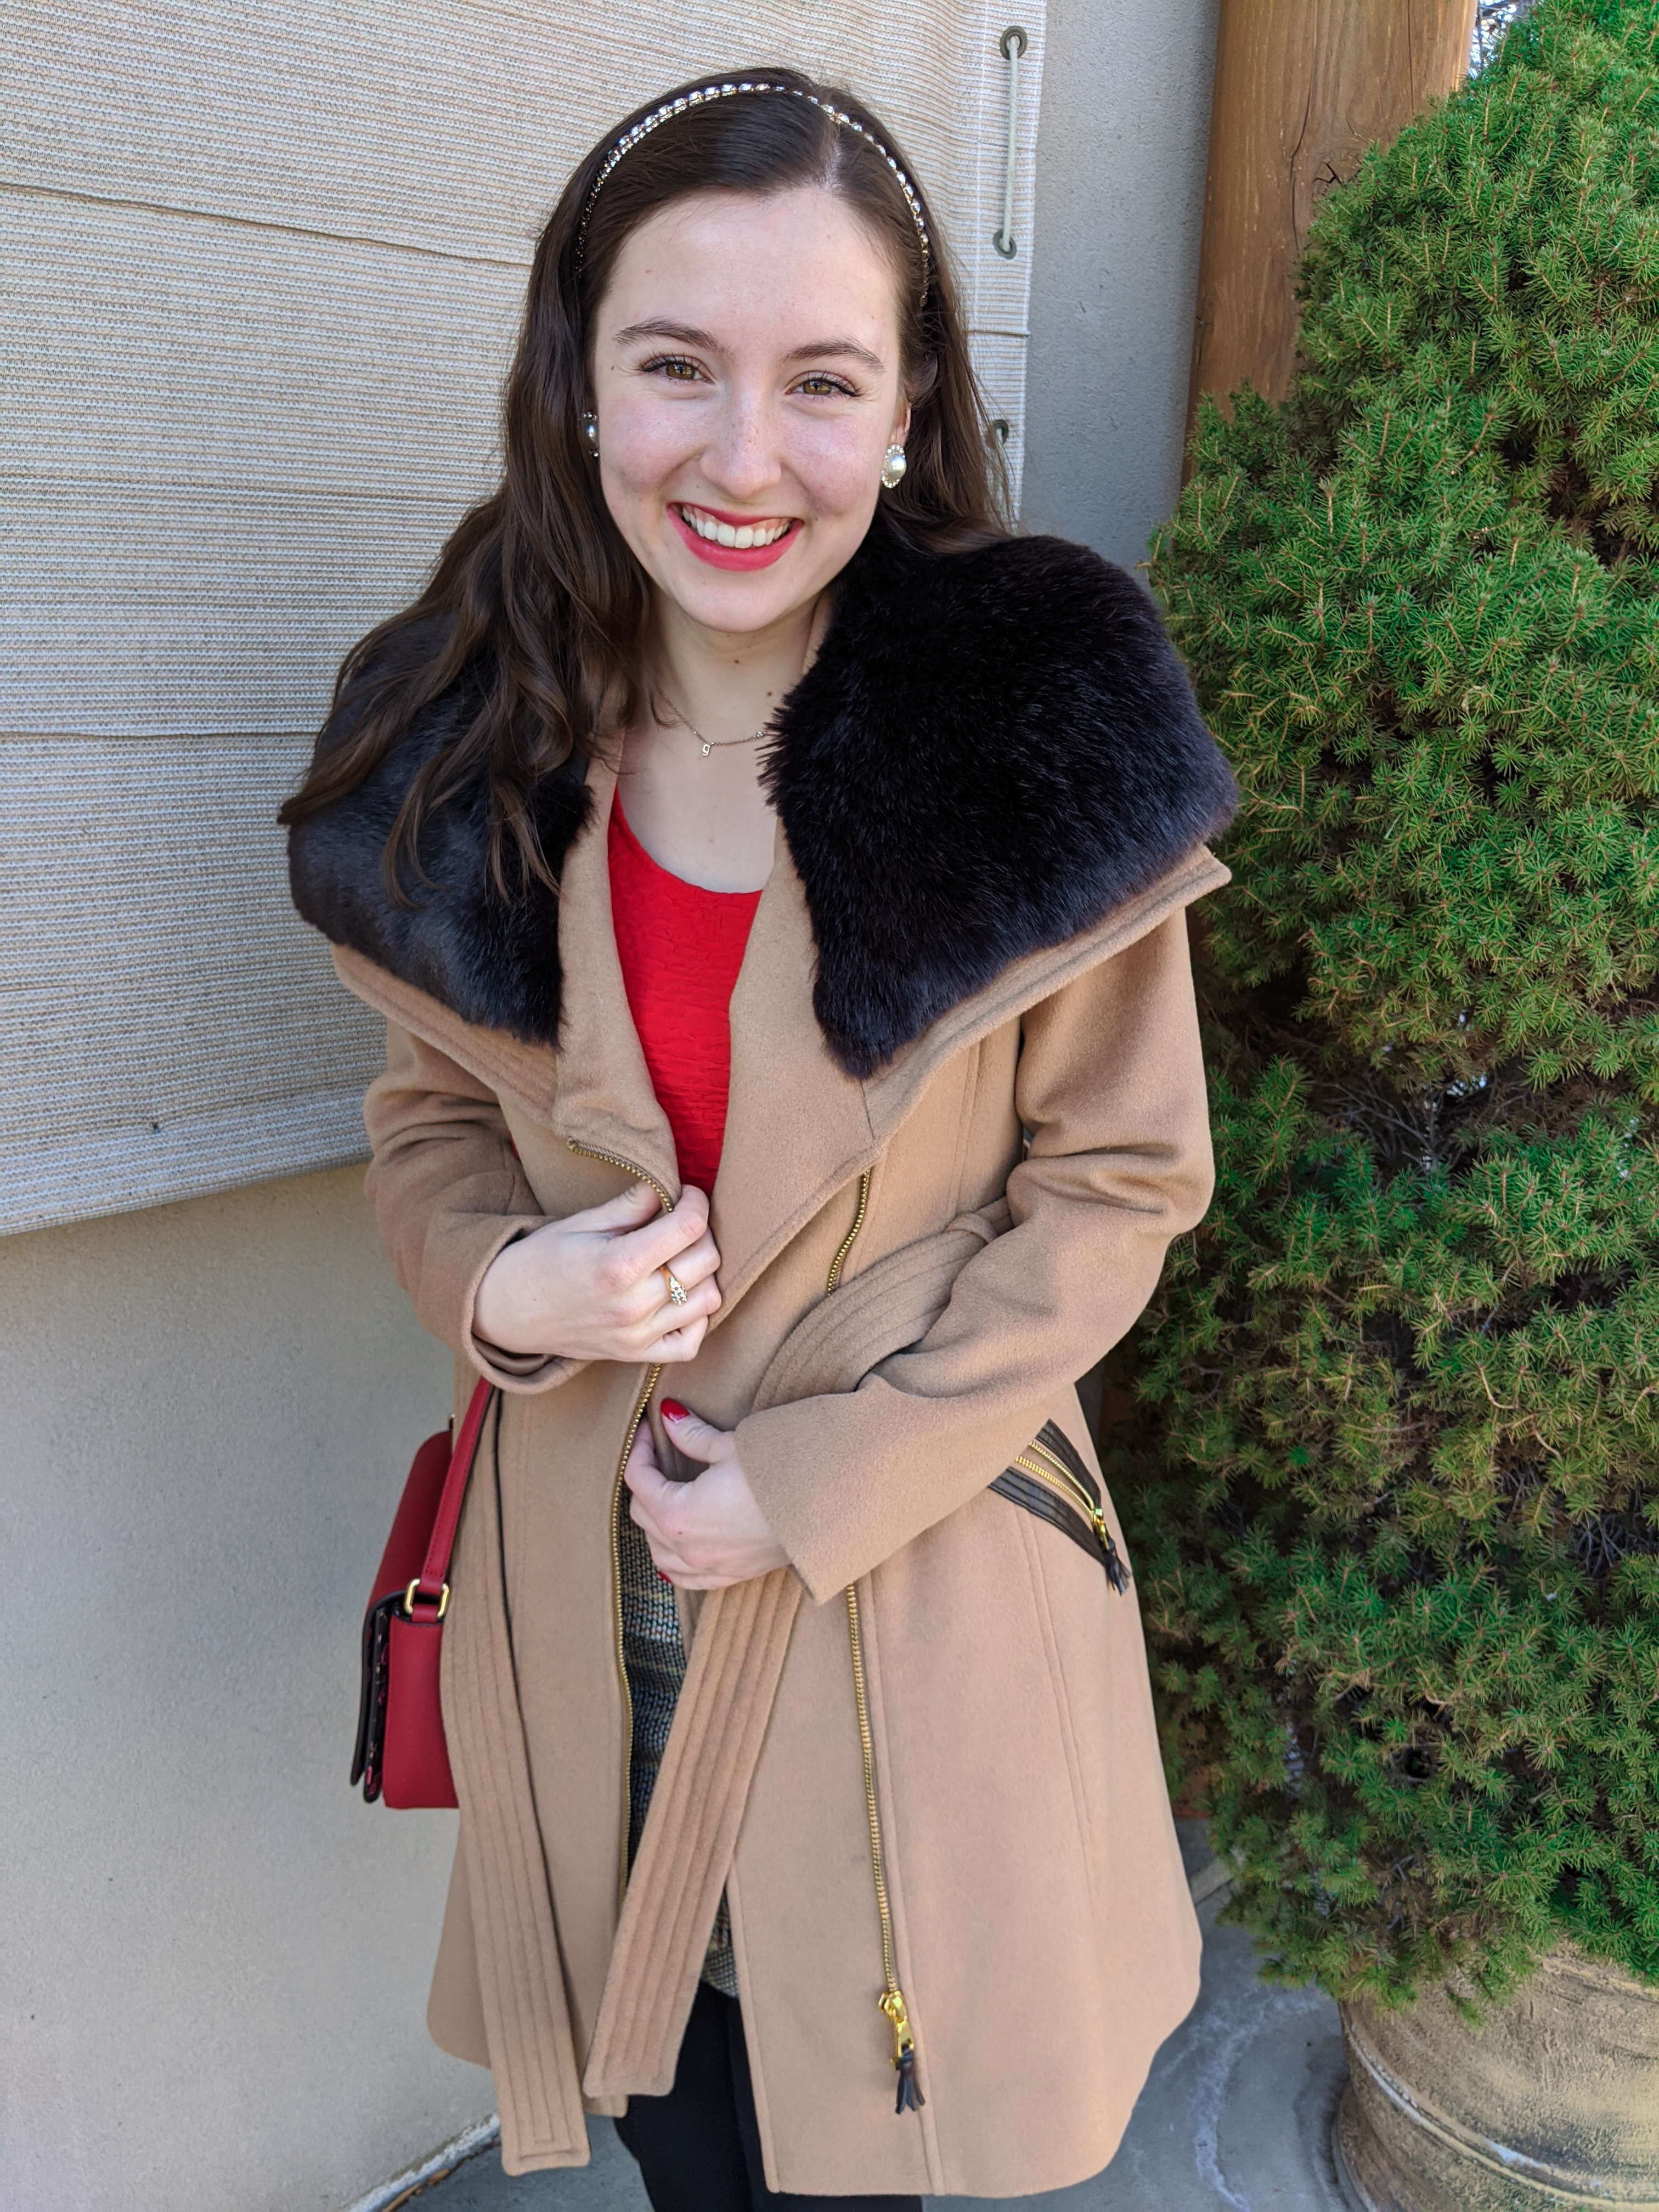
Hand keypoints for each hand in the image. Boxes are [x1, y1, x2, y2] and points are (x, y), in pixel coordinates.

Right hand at [472, 1181, 719, 1364]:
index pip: (689, 1226)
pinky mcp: (636, 1355)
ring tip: (679, 1258)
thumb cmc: (541, 1259)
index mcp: (620, 1264)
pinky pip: (691, 1342)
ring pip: (709, 1299)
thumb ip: (631, 1205)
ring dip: (703, 1273)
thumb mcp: (582, 1222)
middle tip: (680, 1223)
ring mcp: (638, 1335)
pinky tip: (679, 1298)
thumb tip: (670, 1188)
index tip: (687, 1194)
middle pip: (706, 1260)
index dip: (696, 1201)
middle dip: (702, 1232)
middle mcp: (634, 1304)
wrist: (507, 1309)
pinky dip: (696, 1318)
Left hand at [625, 1401, 788, 1589]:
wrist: (826, 1506)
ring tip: (666, 1497)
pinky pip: (684, 1577)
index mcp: (679, 1514)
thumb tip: (668, 1416)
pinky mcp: (730, 1576)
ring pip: (657, 1551)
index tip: (648, 1432)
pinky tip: (676, 1547)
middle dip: (645, 1483)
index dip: (639, 1450)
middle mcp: (687, 1549)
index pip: (638, 1480)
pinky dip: (673, 1560)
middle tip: (658, 1457)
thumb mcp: (731, 1448)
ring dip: (654, 1524)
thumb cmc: (778, 1473)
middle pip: (642, 1515)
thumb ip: (691, 1435)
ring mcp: (708, 1568)